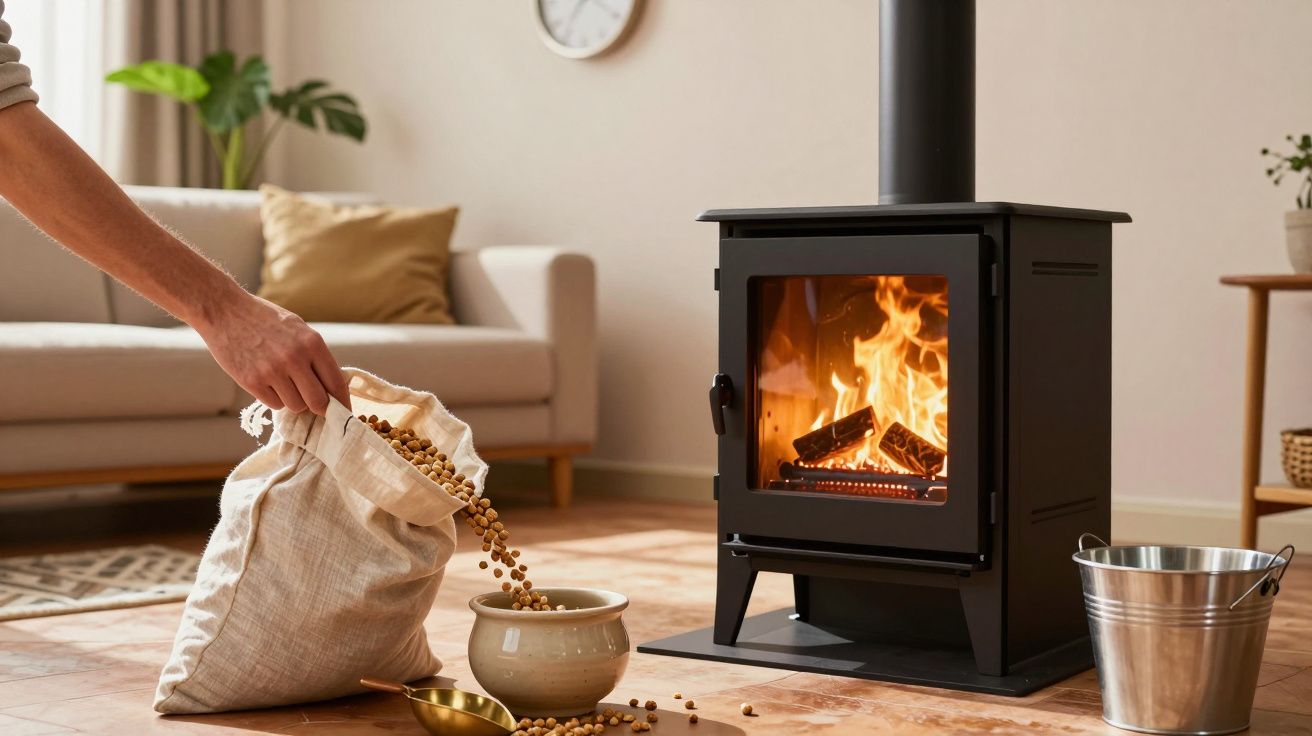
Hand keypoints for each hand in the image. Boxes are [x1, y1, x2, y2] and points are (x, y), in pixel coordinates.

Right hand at [195, 291, 349, 415]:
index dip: (343, 402)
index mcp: (312, 343)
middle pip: (319, 403)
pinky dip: (274, 398)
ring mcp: (272, 371)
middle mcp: (295, 358)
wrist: (224, 310)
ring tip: (284, 383)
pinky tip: (267, 381)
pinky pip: (274, 404)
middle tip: (315, 405)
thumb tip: (332, 387)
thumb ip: (315, 355)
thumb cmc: (264, 319)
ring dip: (294, 401)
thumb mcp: (298, 328)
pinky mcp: (251, 381)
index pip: (337, 383)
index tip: (344, 411)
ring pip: (296, 406)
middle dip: (319, 408)